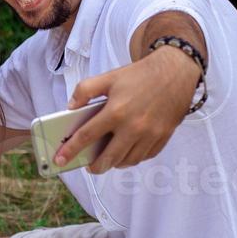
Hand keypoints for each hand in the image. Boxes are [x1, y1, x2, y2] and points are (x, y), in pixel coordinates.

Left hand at [55, 47, 200, 173]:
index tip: (60, 160)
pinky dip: (133, 158)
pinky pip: (144, 157)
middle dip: (95, 166)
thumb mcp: (109, 77)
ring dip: (114, 164)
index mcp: (116, 111)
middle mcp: (133, 127)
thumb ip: (85, 90)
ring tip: (107, 159)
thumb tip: (71, 107)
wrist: (176, 71)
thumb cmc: (140, 75)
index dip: (70, 150)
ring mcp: (150, 135)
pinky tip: (126, 153)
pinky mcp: (163, 137)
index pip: (87, 136)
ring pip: (127, 161)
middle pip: (108, 158)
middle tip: (89, 166)